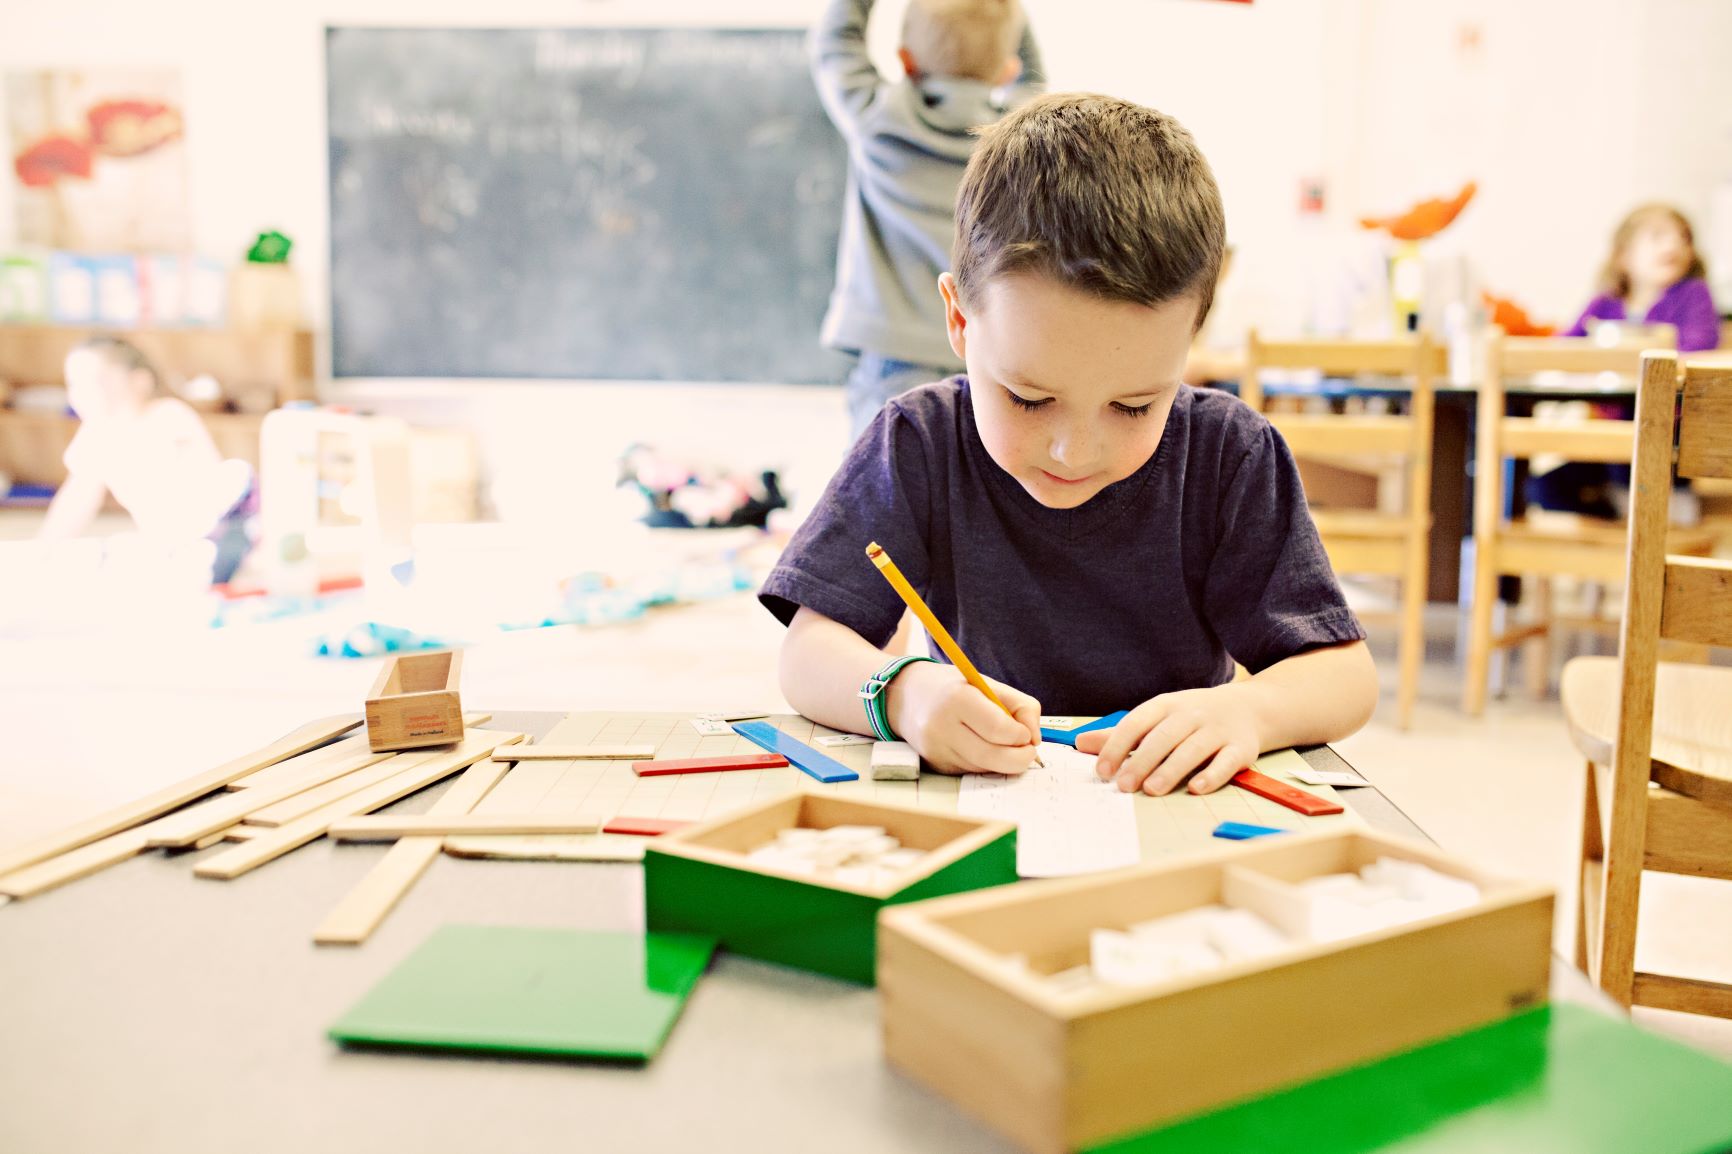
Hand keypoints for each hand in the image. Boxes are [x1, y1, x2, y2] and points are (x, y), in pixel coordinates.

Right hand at [886, 661, 1041, 775]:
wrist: (906, 697)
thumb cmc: (955, 688)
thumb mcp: (988, 684)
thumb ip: (1021, 706)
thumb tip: (1035, 739)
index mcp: (956, 700)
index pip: (997, 728)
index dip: (1020, 735)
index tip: (1026, 734)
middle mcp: (941, 727)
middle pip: (992, 757)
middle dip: (1019, 759)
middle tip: (1029, 752)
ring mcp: (936, 750)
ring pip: (984, 768)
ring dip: (1003, 762)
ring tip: (1004, 745)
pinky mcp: (935, 765)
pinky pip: (971, 771)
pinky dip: (985, 764)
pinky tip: (981, 747)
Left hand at [1076, 685, 1260, 795]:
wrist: (1250, 706)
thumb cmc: (1192, 717)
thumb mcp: (1157, 717)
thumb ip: (1122, 734)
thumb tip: (1081, 743)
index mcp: (1165, 706)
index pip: (1136, 723)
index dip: (1117, 746)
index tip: (1102, 771)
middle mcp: (1191, 715)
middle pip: (1163, 737)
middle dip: (1141, 761)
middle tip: (1123, 786)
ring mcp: (1218, 730)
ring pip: (1192, 749)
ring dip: (1171, 769)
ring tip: (1152, 790)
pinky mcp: (1241, 748)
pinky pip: (1227, 762)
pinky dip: (1213, 775)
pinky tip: (1197, 789)